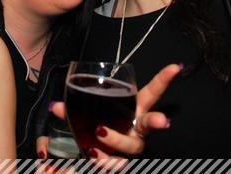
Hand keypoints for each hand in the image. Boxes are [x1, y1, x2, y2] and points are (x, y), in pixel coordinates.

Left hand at [41, 63, 180, 161]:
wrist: (92, 155)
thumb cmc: (96, 126)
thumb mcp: (86, 114)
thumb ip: (73, 110)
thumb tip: (55, 106)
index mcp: (133, 109)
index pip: (152, 93)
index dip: (164, 80)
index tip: (175, 67)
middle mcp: (136, 127)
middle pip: (149, 123)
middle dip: (156, 120)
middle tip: (162, 120)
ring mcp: (131, 146)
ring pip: (132, 145)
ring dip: (117, 139)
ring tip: (100, 132)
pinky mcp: (122, 162)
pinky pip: (118, 164)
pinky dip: (105, 160)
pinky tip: (94, 155)